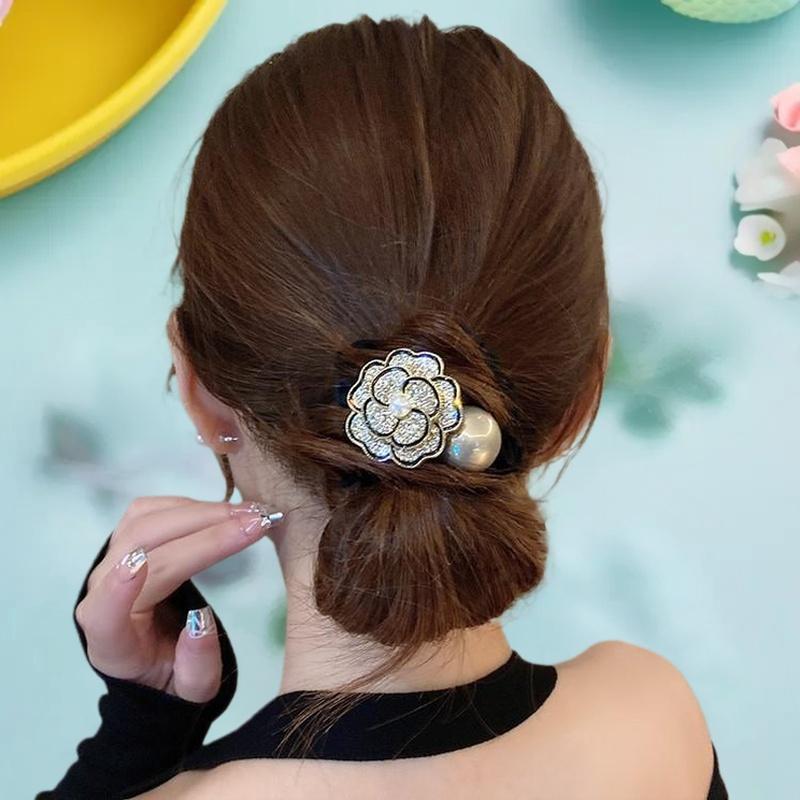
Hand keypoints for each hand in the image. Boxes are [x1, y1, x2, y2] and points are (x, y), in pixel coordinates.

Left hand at [75, 496, 279, 702]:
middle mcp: (100, 593)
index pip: (104, 612)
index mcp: (111, 640)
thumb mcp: (192, 689)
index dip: (119, 587)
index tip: (141, 565)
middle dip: (205, 532)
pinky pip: (150, 510)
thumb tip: (201, 620)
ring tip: (251, 514)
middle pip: (143, 549)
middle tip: (257, 524)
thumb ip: (197, 665)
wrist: (151, 652)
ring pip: (146, 522)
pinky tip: (227, 512)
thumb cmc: (171, 673)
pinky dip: (191, 506)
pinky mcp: (125, 538)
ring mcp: (110, 560)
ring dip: (203, 511)